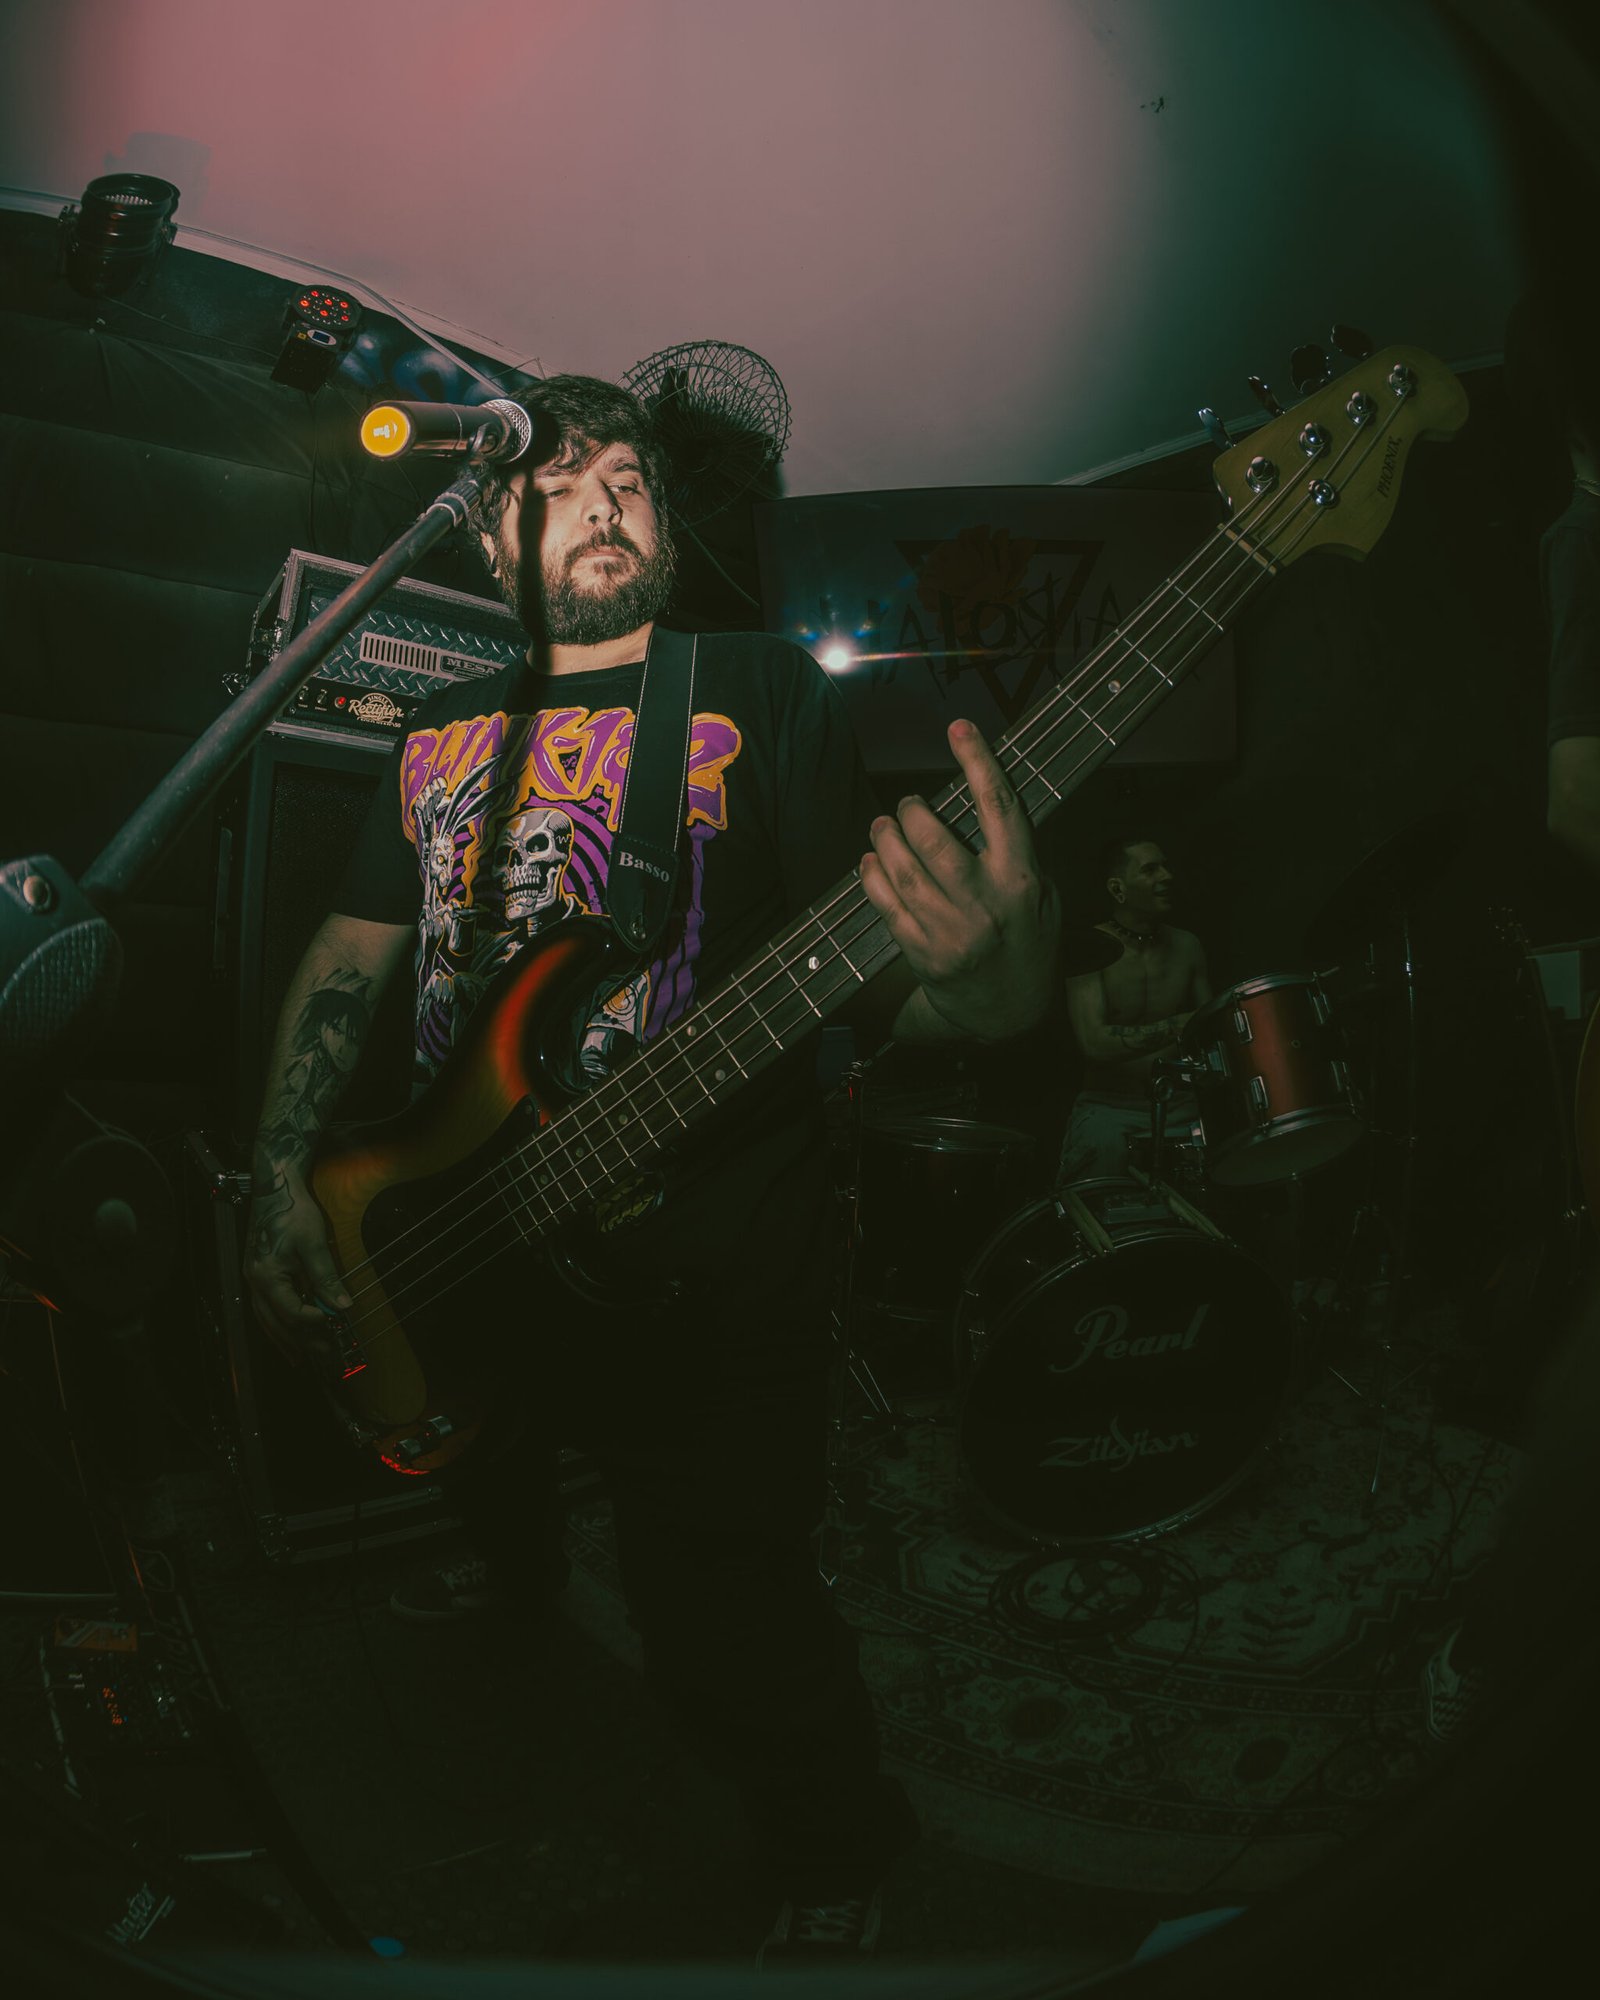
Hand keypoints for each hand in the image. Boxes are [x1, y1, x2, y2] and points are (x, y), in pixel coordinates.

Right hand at [243, 1163, 351, 1365]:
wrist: (275, 1187)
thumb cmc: (293, 1211)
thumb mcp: (314, 1243)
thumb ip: (326, 1277)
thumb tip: (342, 1305)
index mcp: (266, 1276)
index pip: (292, 1311)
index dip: (314, 1321)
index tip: (335, 1323)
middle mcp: (255, 1282)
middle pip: (277, 1322)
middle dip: (301, 1340)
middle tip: (325, 1355)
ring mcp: (254, 1279)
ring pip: (267, 1319)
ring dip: (286, 1339)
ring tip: (302, 1357)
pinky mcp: (259, 1274)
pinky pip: (266, 1308)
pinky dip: (278, 1324)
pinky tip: (288, 1332)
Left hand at [859, 718, 1060, 1040]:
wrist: (1012, 1013)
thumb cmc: (1028, 941)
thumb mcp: (1043, 895)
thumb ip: (1017, 853)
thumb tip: (981, 798)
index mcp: (1022, 878)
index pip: (999, 805)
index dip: (977, 760)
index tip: (957, 727)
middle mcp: (986, 903)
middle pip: (936, 839)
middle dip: (913, 812)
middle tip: (908, 806)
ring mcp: (952, 931)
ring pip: (905, 870)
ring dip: (885, 839)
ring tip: (883, 827)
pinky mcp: (923, 953)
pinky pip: (886, 905)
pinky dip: (872, 877)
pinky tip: (871, 862)